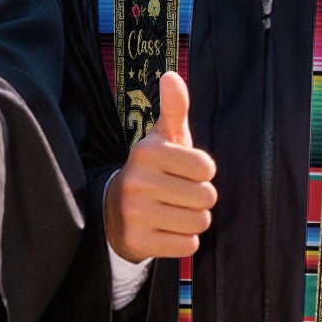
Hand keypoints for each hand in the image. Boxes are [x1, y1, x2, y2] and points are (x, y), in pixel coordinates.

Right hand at [104, 70, 216, 260]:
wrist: (114, 212)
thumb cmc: (152, 171)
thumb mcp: (162, 139)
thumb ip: (174, 109)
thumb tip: (172, 75)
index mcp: (147, 152)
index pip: (207, 168)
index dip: (202, 173)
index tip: (183, 172)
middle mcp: (137, 181)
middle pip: (207, 197)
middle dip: (199, 199)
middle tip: (178, 195)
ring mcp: (135, 213)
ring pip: (199, 222)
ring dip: (193, 220)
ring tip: (172, 212)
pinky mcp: (138, 241)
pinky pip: (187, 245)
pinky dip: (182, 241)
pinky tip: (165, 230)